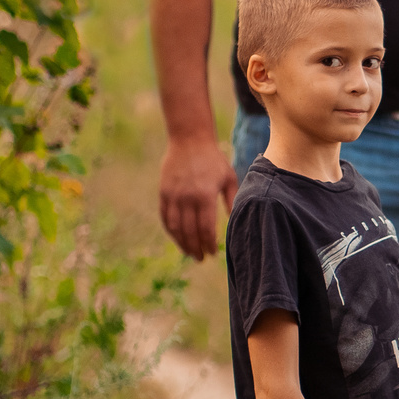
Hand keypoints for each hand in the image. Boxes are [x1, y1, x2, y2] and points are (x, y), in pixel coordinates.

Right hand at [158, 133, 237, 260]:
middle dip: (196, 248)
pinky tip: (178, 238)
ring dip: (182, 243)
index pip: (205, 228)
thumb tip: (234, 221)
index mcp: (205, 195)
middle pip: (189, 232)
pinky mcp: (163, 193)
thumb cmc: (214, 160)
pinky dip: (170, 231)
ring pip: (175, 227)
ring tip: (190, 252)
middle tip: (201, 258)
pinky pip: (165, 217)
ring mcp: (173, 195)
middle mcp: (187, 197)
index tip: (213, 253)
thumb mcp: (229, 178)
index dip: (209, 244)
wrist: (189, 140)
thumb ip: (232, 201)